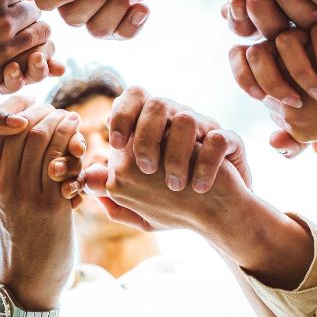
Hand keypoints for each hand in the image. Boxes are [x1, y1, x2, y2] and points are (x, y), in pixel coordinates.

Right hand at [0, 0, 56, 96]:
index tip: (6, 3)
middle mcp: (3, 24)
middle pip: (38, 21)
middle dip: (28, 21)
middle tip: (10, 24)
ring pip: (38, 47)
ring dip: (30, 44)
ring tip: (9, 42)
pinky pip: (23, 72)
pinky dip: (20, 67)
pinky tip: (4, 62)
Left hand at [0, 97, 80, 218]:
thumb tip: (21, 121)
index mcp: (0, 119)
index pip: (32, 109)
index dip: (49, 115)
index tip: (66, 121)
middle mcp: (13, 137)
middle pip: (49, 132)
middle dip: (67, 139)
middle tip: (78, 147)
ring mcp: (19, 161)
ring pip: (54, 156)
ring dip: (69, 161)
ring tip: (78, 165)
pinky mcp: (21, 183)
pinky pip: (47, 182)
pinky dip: (62, 185)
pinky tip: (70, 191)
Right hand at [0, 105, 80, 309]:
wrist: (29, 276)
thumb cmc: (19, 234)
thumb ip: (2, 172)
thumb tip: (15, 137)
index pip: (1, 129)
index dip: (26, 113)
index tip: (42, 111)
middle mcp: (2, 184)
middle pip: (24, 129)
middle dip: (48, 113)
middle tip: (63, 112)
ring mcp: (25, 193)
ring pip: (44, 139)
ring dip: (64, 125)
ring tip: (74, 122)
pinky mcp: (50, 205)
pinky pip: (64, 161)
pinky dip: (75, 148)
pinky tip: (81, 146)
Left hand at [83, 110, 315, 291]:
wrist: (221, 216)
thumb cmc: (175, 206)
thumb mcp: (140, 205)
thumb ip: (112, 193)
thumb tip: (87, 178)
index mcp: (152, 130)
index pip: (131, 100)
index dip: (121, 116)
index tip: (116, 143)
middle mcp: (176, 123)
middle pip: (155, 103)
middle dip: (146, 136)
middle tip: (146, 169)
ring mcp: (204, 129)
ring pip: (185, 118)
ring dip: (177, 154)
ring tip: (175, 185)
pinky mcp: (229, 141)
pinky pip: (218, 139)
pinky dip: (206, 164)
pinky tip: (199, 187)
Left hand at [230, 14, 316, 156]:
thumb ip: (302, 139)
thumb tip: (273, 143)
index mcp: (285, 75)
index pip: (255, 84)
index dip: (272, 102)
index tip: (298, 114)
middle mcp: (292, 52)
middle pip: (258, 62)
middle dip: (279, 89)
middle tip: (304, 105)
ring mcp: (311, 36)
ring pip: (279, 43)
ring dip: (297, 72)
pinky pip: (315, 34)